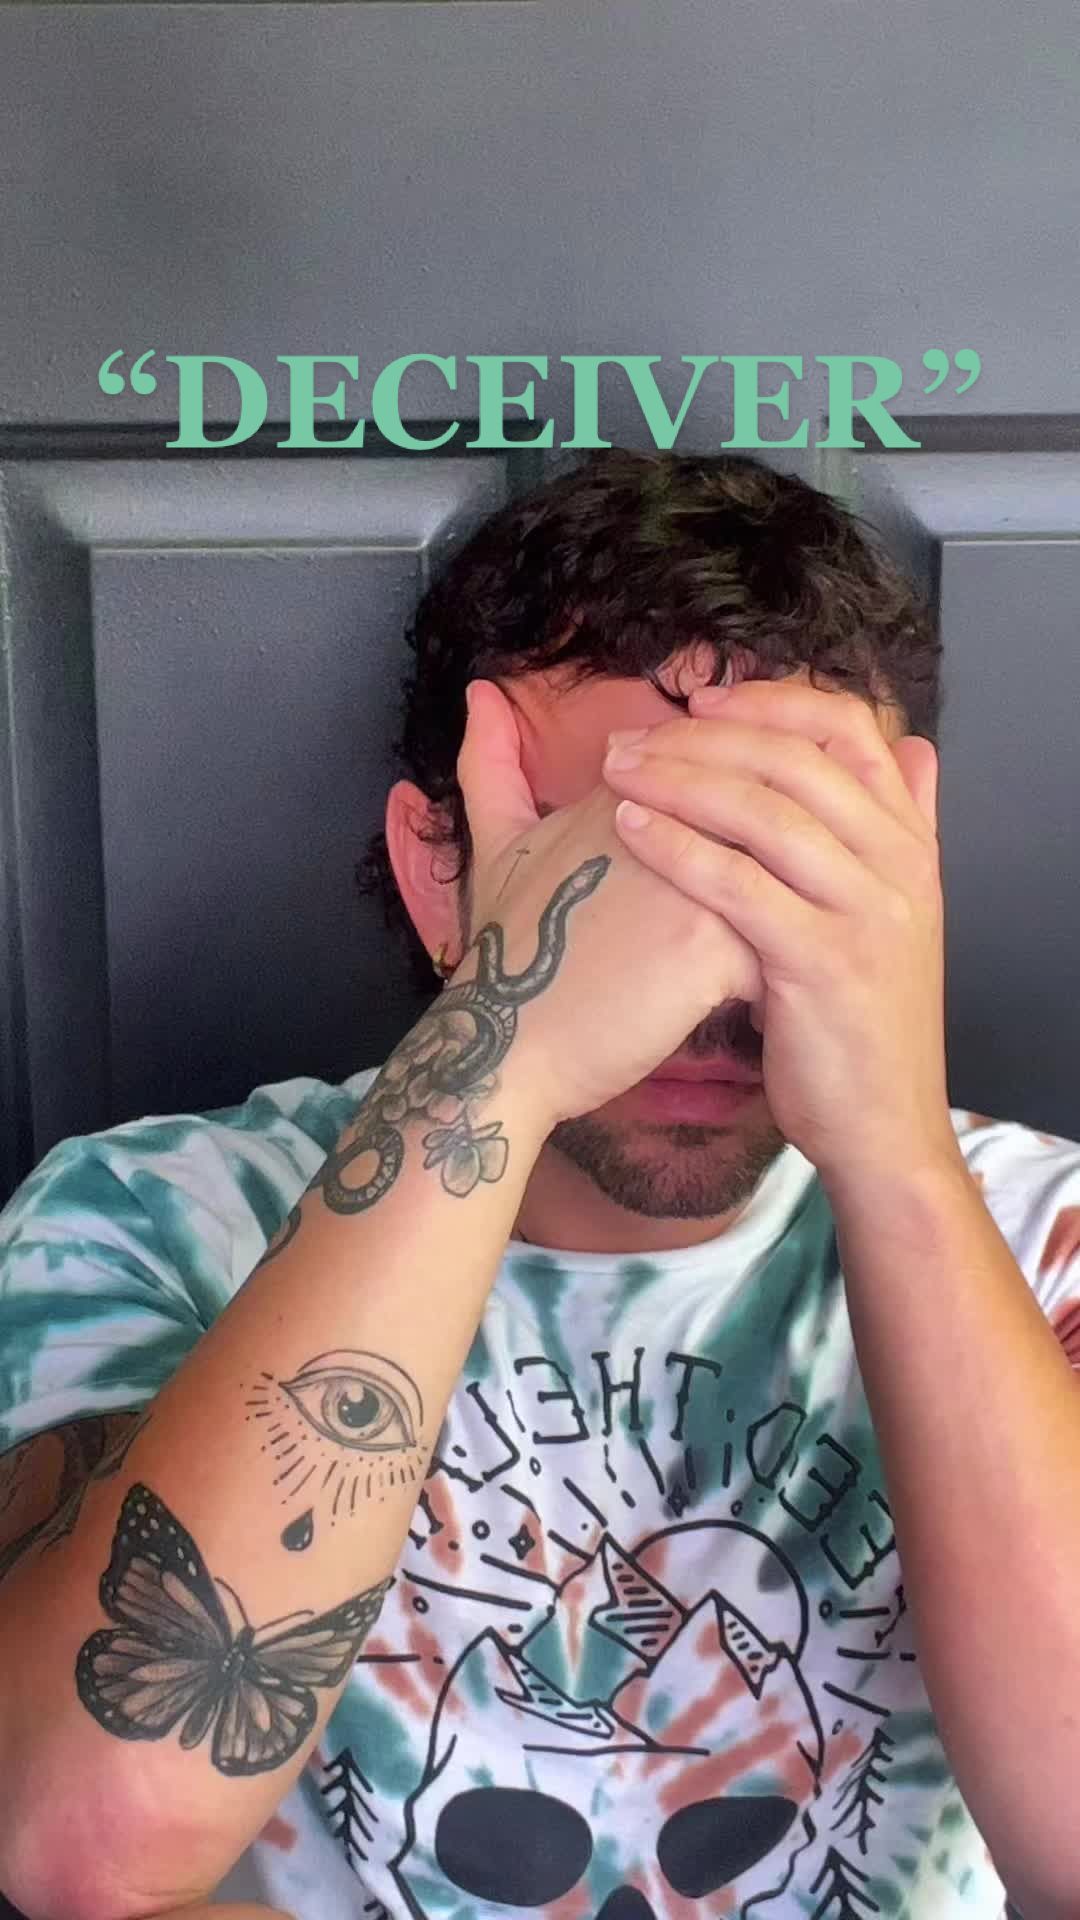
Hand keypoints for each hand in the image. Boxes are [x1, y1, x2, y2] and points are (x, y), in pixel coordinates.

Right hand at [453, 679, 766, 1128]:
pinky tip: (763, 1007)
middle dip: (777, 868)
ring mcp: (695, 873)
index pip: (720, 773)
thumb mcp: (494, 845)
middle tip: (769, 924)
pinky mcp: (715, 941)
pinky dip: (782, 975)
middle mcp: (668, 815)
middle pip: (763, 816)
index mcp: (627, 785)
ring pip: (785, 877)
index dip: (735, 829)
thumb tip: (481, 692)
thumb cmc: (507, 953)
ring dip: (788, 918)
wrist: (502, 1043)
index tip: (731, 871)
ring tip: (768, 968)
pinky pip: (784, 941)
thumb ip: (492, 764)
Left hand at [601, 678, 961, 1188]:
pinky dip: (680, 848)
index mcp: (910, 840)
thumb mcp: (892, 913)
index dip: (770, 701)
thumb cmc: (858, 1019)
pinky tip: (629, 831)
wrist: (882, 1126)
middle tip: (628, 739)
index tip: (699, 700)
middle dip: (703, 737)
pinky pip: (741, 885)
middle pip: (797, 758)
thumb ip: (901, 829)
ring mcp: (868, 912)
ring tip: (613, 772)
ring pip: (767, 812)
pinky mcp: (826, 964)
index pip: (850, 727)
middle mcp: (899, 864)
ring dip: (679, 780)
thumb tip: (914, 749)